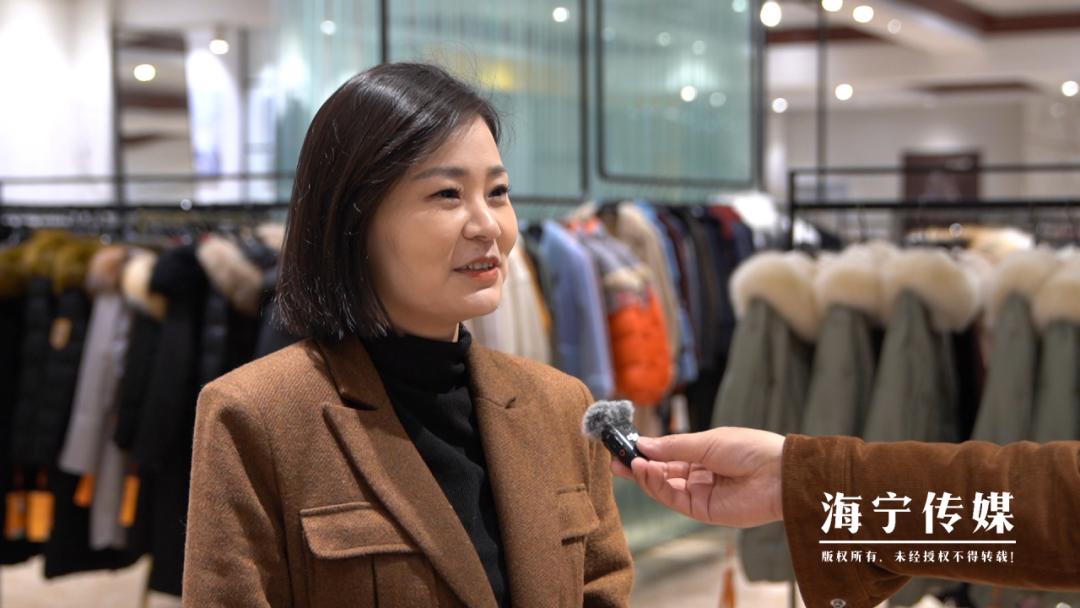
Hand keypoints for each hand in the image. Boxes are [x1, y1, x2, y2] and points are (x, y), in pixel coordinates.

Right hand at [611, 427, 785, 527]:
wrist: (778, 474)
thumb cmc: (749, 449)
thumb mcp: (706, 442)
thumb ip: (673, 447)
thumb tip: (643, 445)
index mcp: (702, 455)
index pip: (667, 456)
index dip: (645, 452)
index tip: (624, 445)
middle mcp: (698, 476)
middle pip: (661, 474)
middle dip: (638, 467)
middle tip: (615, 459)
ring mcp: (699, 494)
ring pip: (663, 488)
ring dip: (645, 476)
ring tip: (630, 463)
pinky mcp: (702, 511)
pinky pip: (673, 499)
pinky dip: (657, 486)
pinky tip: (646, 471)